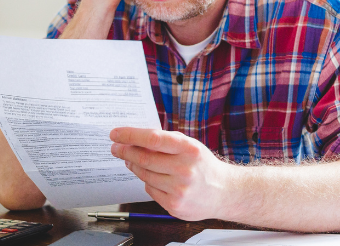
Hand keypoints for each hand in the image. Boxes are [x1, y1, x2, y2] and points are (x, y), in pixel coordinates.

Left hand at [110, 127, 233, 220]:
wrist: (223, 192)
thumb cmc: (202, 164)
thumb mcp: (189, 146)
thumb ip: (165, 142)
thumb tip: (134, 139)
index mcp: (189, 149)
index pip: (152, 139)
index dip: (130, 135)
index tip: (115, 134)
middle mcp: (185, 169)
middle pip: (144, 159)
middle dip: (125, 151)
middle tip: (115, 147)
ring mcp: (179, 189)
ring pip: (144, 175)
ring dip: (133, 166)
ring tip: (130, 160)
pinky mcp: (175, 205)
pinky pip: (150, 190)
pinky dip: (147, 181)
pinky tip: (152, 177)